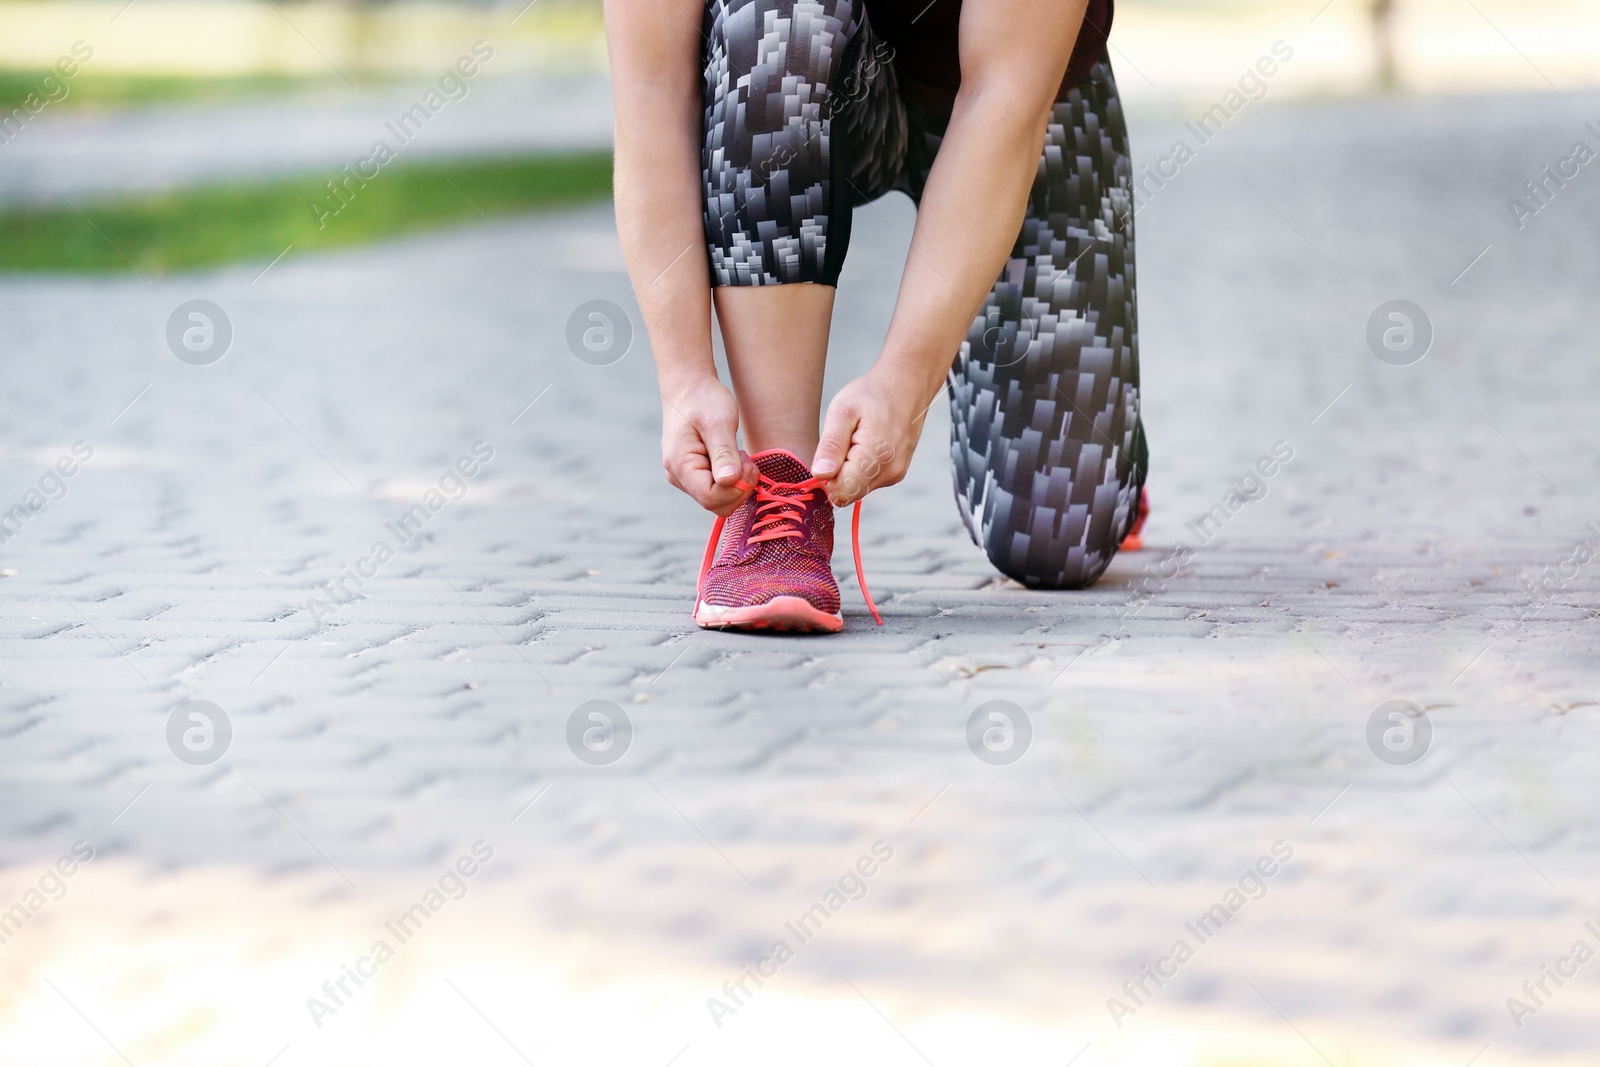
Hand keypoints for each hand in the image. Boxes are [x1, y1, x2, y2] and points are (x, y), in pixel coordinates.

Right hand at [659, 376, 760, 515]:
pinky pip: (717, 491)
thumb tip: (728, 481)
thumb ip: (724, 453)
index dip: (735, 489)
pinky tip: (732, 458)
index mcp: (681, 465)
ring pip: (718, 500)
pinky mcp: (694, 475)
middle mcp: (679, 477)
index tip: (746, 464)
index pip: (711, 498)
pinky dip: (732, 480)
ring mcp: (685, 478)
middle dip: (738, 488)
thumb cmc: (704, 400)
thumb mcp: (718, 422)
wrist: (690, 388)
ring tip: (737, 455)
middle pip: (716, 504)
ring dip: (737, 483)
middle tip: (745, 460)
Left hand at [812, 367, 932, 506]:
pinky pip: (869, 481)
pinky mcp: (897, 472)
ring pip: (858, 488)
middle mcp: (889, 472)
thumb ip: (831, 446)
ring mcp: (895, 474)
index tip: (830, 453)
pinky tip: (865, 444)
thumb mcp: (842, 412)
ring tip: (856, 439)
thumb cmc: (873, 393)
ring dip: (849, 471)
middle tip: (843, 442)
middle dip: (838, 475)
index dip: (826, 478)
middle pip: (849, 493)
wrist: (907, 384)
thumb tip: (819, 475)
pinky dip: (861, 468)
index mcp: (874, 458)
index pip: (840, 492)